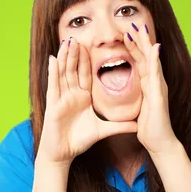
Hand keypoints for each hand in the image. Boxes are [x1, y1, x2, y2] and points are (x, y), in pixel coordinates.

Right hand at [39, 37, 138, 165]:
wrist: (63, 154)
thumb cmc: (78, 141)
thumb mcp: (103, 131)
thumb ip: (119, 126)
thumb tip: (137, 127)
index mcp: (82, 98)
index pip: (87, 75)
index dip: (89, 60)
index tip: (93, 46)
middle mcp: (71, 95)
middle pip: (74, 70)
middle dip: (76, 54)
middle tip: (79, 37)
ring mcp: (61, 98)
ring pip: (63, 73)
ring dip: (65, 57)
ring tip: (68, 41)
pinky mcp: (53, 104)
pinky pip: (53, 84)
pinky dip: (53, 71)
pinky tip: (53, 58)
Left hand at [125, 24, 178, 155]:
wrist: (160, 142)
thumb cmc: (150, 127)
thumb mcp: (138, 108)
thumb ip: (136, 97)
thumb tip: (127, 91)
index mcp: (148, 85)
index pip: (140, 62)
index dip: (134, 48)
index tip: (125, 34)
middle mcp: (155, 83)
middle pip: (146, 57)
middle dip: (139, 40)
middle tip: (132, 23)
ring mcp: (159, 87)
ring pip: (152, 61)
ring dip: (146, 44)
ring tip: (140, 29)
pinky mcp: (159, 94)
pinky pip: (156, 74)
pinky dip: (154, 60)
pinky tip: (153, 48)